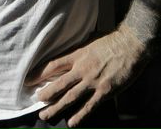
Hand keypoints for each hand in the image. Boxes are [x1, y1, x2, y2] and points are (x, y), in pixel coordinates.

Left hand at [25, 25, 145, 126]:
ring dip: (57, 107)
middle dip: (46, 94)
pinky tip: (71, 123)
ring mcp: (92, 81)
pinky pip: (89, 106)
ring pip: (70, 97)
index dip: (40, 73)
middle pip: (59, 84)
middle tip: (36, 101)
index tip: (29, 79)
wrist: (131, 45)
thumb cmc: (112, 40)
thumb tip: (70, 50)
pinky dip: (80, 116)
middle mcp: (82, 69)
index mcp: (77, 54)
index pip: (53, 65)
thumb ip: (79, 49)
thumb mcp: (90, 39)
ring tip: (45, 115)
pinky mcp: (104, 91)